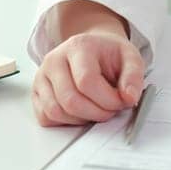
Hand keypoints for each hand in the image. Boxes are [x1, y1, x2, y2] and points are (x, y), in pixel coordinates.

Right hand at [32, 0, 146, 126]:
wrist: (93, 49)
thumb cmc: (109, 55)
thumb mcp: (130, 58)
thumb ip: (134, 77)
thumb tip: (129, 98)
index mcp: (77, 47)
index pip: (86, 81)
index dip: (107, 99)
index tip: (121, 101)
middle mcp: (54, 59)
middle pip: (70, 100)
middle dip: (96, 113)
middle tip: (110, 110)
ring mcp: (42, 76)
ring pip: (56, 111)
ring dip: (81, 120)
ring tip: (96, 109)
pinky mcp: (37, 92)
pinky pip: (46, 117)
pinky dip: (65, 122)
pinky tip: (80, 112)